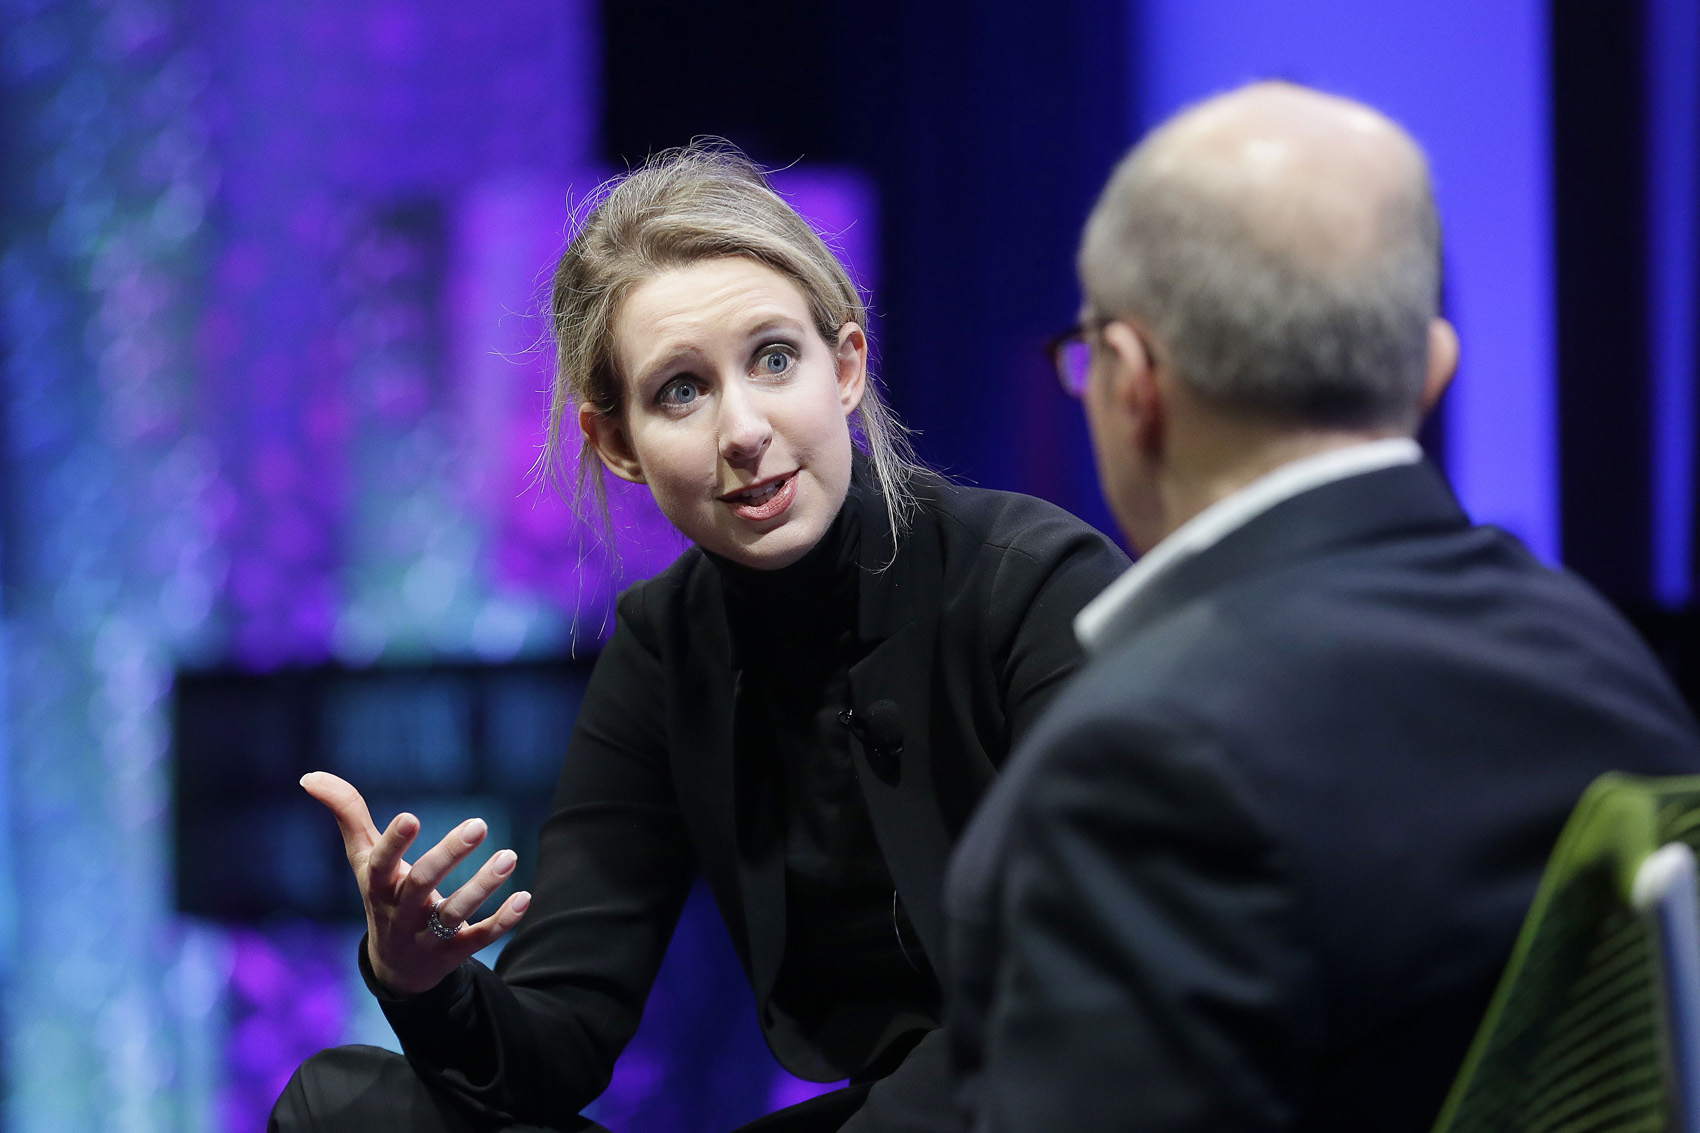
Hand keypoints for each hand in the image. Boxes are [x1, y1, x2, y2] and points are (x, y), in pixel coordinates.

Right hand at [301, 771, 531, 996]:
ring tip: (509, 856)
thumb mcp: (363, 859)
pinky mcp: (454, 954)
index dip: (393, 844)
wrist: (395, 968)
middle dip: (449, 855)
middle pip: (422, 885)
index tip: (410, 816)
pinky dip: (503, 920)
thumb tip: (309, 776)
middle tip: (479, 823)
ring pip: (454, 914)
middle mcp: (400, 913)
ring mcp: (427, 936)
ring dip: (482, 886)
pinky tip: (525, 897)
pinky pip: (479, 939)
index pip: (380, 864)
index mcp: (378, 886)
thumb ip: (347, 815)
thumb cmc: (382, 895)